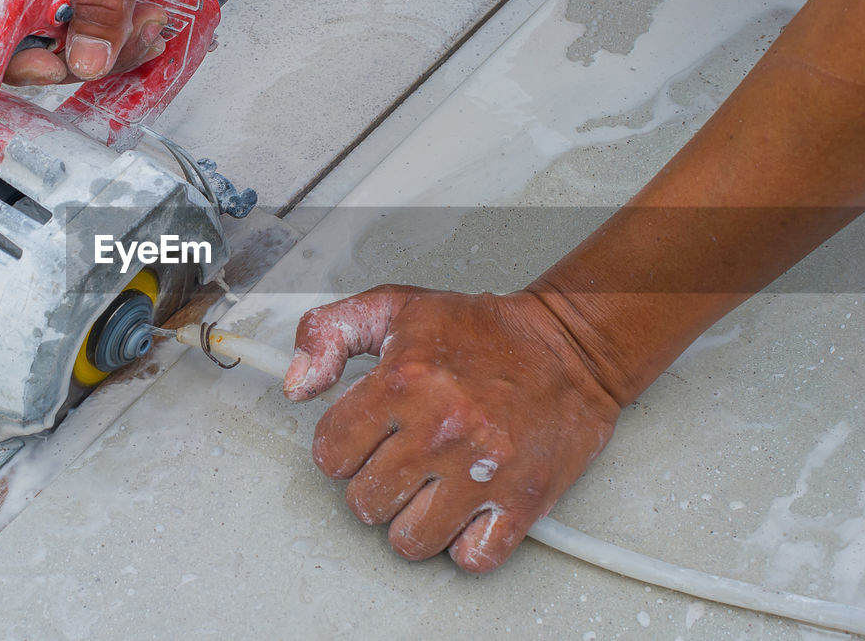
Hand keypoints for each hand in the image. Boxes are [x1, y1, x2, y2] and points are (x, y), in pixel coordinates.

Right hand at [0, 0, 235, 83]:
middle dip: (77, 52)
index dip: (9, 48)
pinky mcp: (79, 2)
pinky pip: (87, 43)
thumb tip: (86, 57)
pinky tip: (147, 23)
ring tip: (149, 19)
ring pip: (60, 50)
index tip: (52, 65)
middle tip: (122, 36)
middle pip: (21, 42)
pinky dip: (120, 45)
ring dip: (110, 50)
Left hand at [284, 285, 622, 571]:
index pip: (329, 453)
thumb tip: (296, 387)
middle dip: (375, 483)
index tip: (364, 437)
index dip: (342, 447)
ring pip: (409, 539)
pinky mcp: (524, 500)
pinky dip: (464, 544)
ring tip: (430, 487)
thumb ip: (328, 333)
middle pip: (365, 502)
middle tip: (401, 459)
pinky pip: (471, 558)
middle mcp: (440, 428)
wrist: (569, 345)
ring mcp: (482, 470)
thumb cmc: (481, 330)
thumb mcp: (393, 307)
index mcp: (402, 381)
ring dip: (413, 519)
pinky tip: (465, 511)